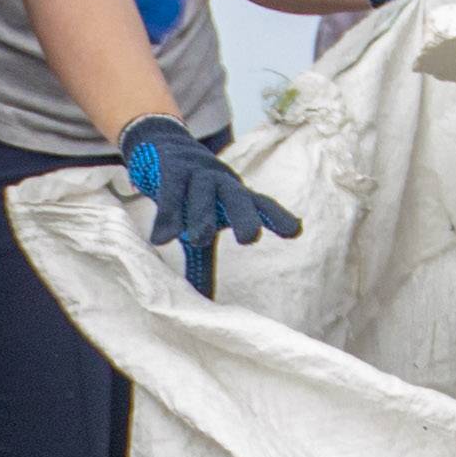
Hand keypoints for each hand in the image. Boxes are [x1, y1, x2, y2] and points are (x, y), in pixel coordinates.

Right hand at [116, 118, 298, 295]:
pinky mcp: (171, 169)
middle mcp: (223, 183)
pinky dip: (167, 212)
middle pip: (238, 198)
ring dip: (202, 213)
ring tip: (198, 239)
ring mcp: (197, 173)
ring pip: (204, 192)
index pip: (262, 206)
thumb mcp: (198, 228)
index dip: (278, 217)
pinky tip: (161, 238)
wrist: (161, 149)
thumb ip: (203, 264)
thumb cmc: (190, 196)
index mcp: (236, 197)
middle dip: (245, 216)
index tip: (294, 230)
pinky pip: (171, 190)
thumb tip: (206, 307)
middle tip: (249, 238)